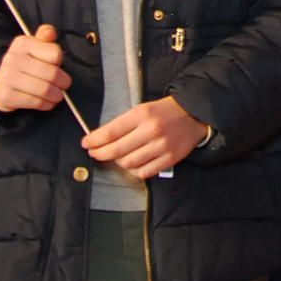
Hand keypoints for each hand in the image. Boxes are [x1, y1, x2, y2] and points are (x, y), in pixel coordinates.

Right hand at [0, 24, 69, 112]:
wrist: (2, 84)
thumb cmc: (26, 64)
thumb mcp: (36, 47)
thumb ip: (45, 37)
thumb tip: (50, 32)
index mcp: (23, 43)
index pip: (55, 53)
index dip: (60, 61)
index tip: (57, 65)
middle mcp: (12, 58)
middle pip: (51, 73)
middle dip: (63, 82)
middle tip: (65, 85)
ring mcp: (6, 77)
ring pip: (44, 89)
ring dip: (56, 95)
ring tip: (58, 95)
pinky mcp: (5, 95)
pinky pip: (34, 102)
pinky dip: (46, 104)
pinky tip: (47, 102)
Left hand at [82, 97, 206, 180]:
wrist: (194, 115)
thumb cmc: (165, 111)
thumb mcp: (143, 109)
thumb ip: (123, 123)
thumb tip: (101, 139)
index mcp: (142, 114)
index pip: (110, 132)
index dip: (94, 140)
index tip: (86, 143)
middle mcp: (151, 131)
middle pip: (116, 150)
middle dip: (100, 153)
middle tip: (95, 153)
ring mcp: (161, 146)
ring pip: (128, 163)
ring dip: (118, 162)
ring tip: (117, 157)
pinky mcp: (169, 159)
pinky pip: (144, 172)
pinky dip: (134, 170)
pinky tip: (132, 164)